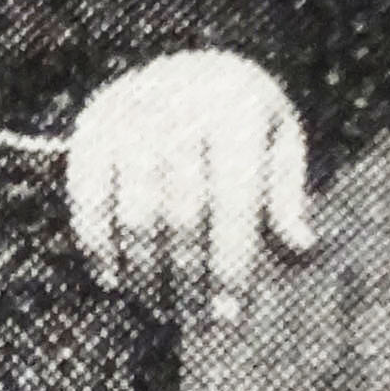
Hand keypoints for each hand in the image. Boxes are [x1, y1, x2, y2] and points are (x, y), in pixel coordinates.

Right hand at [63, 51, 317, 324]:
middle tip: (195, 322)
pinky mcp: (90, 125)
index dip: (232, 264)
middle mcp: (180, 101)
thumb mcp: (278, 144)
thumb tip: (301, 249)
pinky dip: (99, 248)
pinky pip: (88, 199)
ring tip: (162, 309)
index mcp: (237, 104)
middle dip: (190, 278)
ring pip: (136, 213)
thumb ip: (287, 196)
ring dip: (146, 273)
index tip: (230, 317)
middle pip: (184, 215)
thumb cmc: (244, 123)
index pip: (235, 200)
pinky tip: (116, 282)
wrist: (190, 68)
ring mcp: (130, 112)